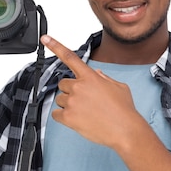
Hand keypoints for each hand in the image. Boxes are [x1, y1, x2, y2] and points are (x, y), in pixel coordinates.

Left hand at [41, 34, 141, 148]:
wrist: (125, 130)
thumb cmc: (124, 111)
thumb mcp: (119, 87)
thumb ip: (104, 78)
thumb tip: (97, 74)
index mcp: (90, 77)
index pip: (70, 57)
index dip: (55, 46)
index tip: (45, 39)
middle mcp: (79, 87)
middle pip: (63, 84)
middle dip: (70, 90)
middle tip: (84, 101)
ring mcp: (72, 102)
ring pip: (60, 99)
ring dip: (68, 104)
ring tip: (85, 112)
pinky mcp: (68, 117)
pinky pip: (56, 115)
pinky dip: (63, 117)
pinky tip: (77, 119)